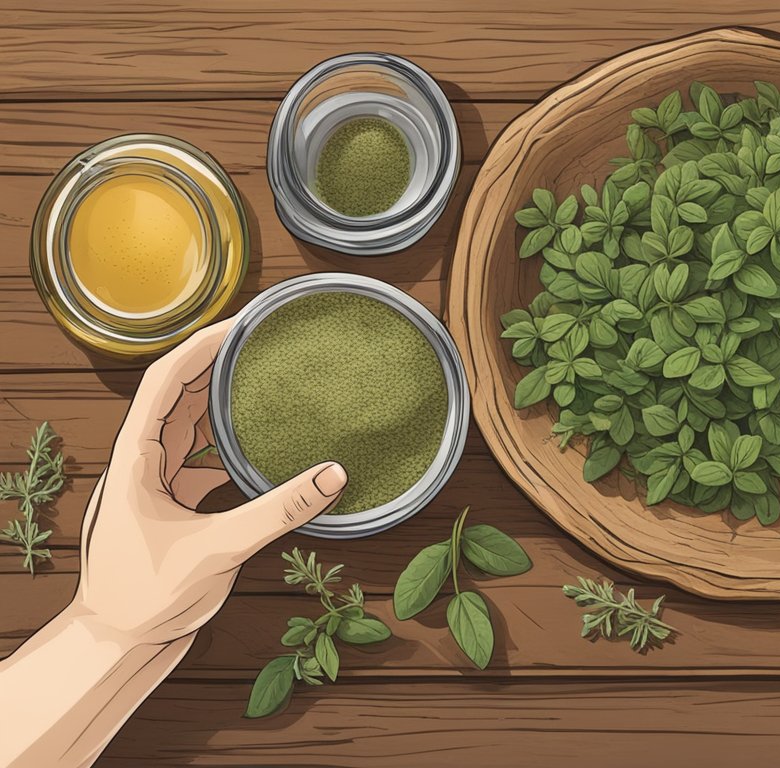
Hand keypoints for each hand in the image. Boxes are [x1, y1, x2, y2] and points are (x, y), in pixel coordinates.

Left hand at [70, 319, 348, 648]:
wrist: (117, 640)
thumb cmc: (144, 597)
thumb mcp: (217, 551)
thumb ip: (277, 511)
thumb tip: (334, 476)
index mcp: (135, 457)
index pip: (166, 381)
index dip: (203, 345)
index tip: (243, 322)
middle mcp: (141, 458)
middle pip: (179, 390)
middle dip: (219, 358)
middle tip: (264, 336)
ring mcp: (155, 478)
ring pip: (190, 420)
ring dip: (224, 394)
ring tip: (266, 372)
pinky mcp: (171, 498)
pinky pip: (201, 452)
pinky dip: (230, 436)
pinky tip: (263, 434)